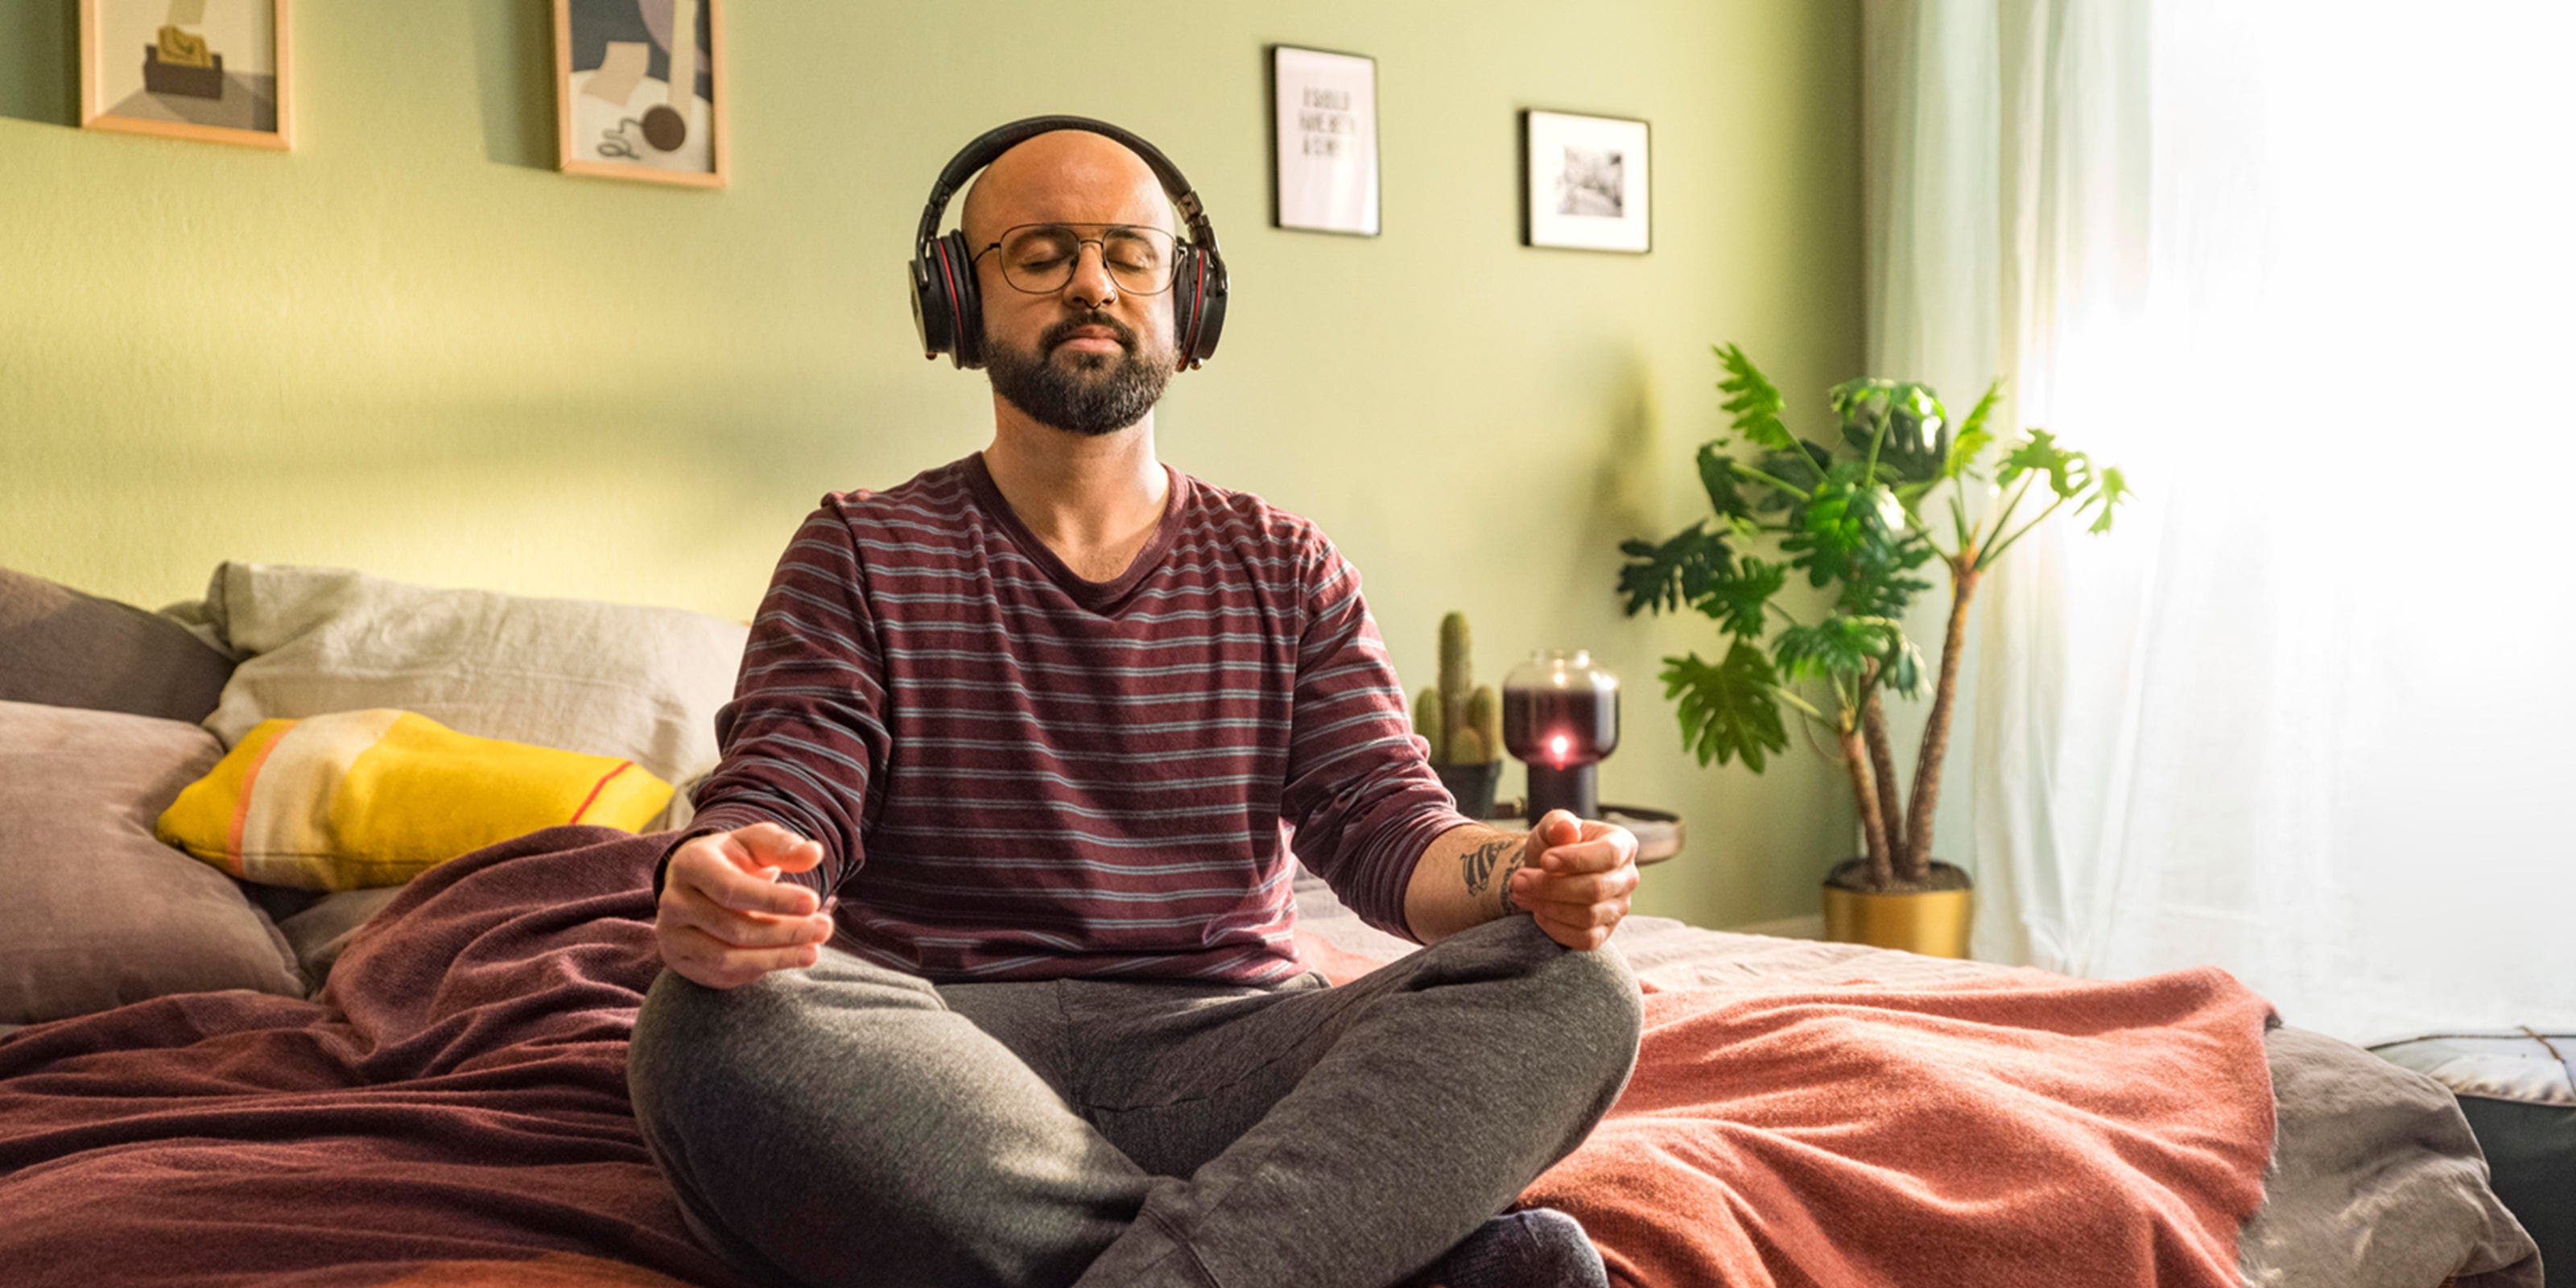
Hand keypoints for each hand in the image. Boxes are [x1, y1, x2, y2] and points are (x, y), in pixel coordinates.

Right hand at [656, 821, 836, 988]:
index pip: (732, 889)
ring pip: (727, 959)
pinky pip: (722, 975)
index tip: (813, 902)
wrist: (699, 882)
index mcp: (691, 864)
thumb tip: (813, 853)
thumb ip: (783, 846)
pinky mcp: (679, 961)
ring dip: (776, 958)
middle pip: (734, 928)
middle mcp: (673, 901)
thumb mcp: (757, 843)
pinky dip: (759, 969)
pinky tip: (787, 957)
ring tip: (813, 950)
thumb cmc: (734, 859)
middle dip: (785, 932)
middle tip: (824, 928)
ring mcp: (671, 935)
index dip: (774, 900)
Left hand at [1508, 810, 1638, 950]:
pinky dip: (1555, 927)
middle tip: (1518, 880)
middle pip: (1595, 889)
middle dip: (1550, 886)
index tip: (1544, 860)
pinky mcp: (1605, 932)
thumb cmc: (1553, 846)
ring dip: (1547, 906)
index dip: (1576, 860)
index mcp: (1622, 845)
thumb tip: (1566, 830)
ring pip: (1588, 916)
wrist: (1545, 873)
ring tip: (1520, 893)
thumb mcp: (1550, 826)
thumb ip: (1557, 823)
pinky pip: (1585, 939)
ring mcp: (1619, 908)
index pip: (1609, 855)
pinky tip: (1538, 912)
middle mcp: (1627, 878)